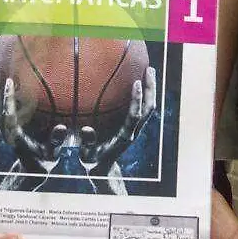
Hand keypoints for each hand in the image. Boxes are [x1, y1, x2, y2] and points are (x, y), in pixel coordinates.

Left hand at [0, 64, 62, 189]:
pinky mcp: (4, 123)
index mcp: (15, 136)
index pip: (8, 114)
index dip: (8, 98)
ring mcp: (2, 126)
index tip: (11, 81)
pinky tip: (0, 77)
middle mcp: (5, 129)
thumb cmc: (44, 162)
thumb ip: (56, 142)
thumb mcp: (52, 154)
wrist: (31, 170)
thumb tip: (62, 127)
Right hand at [80, 67, 156, 194]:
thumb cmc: (93, 160)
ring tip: (148, 70)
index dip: (137, 99)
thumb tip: (86, 129)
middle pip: (149, 108)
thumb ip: (88, 142)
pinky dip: (144, 93)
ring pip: (149, 107)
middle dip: (151, 88)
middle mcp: (134, 131)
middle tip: (148, 69)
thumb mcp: (87, 154)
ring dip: (151, 89)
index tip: (136, 82)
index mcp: (124, 136)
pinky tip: (138, 80)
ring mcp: (136, 128)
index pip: (135, 115)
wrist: (104, 170)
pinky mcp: (134, 126)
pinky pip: (143, 107)